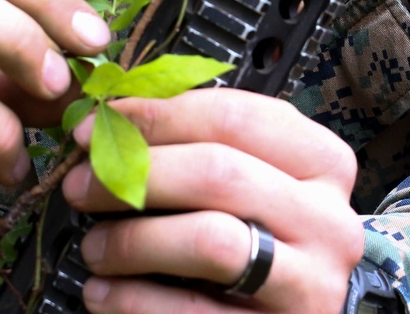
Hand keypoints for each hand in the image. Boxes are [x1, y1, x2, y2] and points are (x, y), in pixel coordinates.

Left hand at [62, 89, 362, 313]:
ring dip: (133, 240)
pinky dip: (134, 300)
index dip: (156, 116)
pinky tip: (104, 293)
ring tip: (94, 245)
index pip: (233, 116)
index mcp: (320, 161)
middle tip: (82, 184)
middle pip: (219, 173)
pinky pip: (194, 312)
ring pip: (211, 242)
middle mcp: (327, 220)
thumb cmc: (264, 232)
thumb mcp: (251, 174)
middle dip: (137, 173)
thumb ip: (197, 141)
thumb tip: (111, 116)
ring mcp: (310, 284)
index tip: (97, 124)